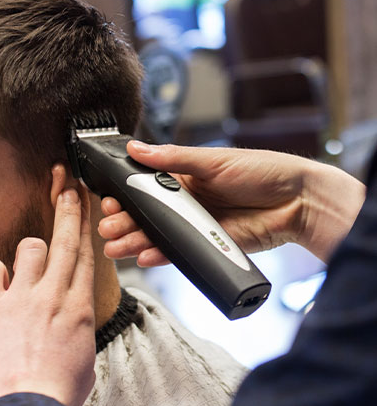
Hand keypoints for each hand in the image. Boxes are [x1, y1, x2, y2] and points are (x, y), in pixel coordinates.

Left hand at [0, 184, 95, 405]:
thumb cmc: (53, 395)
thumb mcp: (81, 363)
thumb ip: (75, 334)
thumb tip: (70, 328)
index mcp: (80, 310)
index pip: (86, 258)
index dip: (85, 228)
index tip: (86, 209)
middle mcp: (53, 296)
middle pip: (65, 241)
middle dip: (68, 209)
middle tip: (68, 189)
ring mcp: (21, 297)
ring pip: (31, 247)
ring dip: (30, 248)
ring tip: (27, 258)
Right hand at [99, 142, 365, 263]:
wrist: (299, 202)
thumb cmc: (262, 172)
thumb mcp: (213, 160)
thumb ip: (173, 157)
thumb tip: (136, 148)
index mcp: (184, 178)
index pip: (145, 187)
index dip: (125, 195)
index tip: (107, 201)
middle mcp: (186, 203)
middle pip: (146, 215)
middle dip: (124, 222)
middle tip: (106, 228)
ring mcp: (195, 225)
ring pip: (158, 235)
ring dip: (135, 242)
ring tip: (115, 248)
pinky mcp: (207, 245)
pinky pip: (179, 252)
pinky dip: (161, 255)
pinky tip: (143, 257)